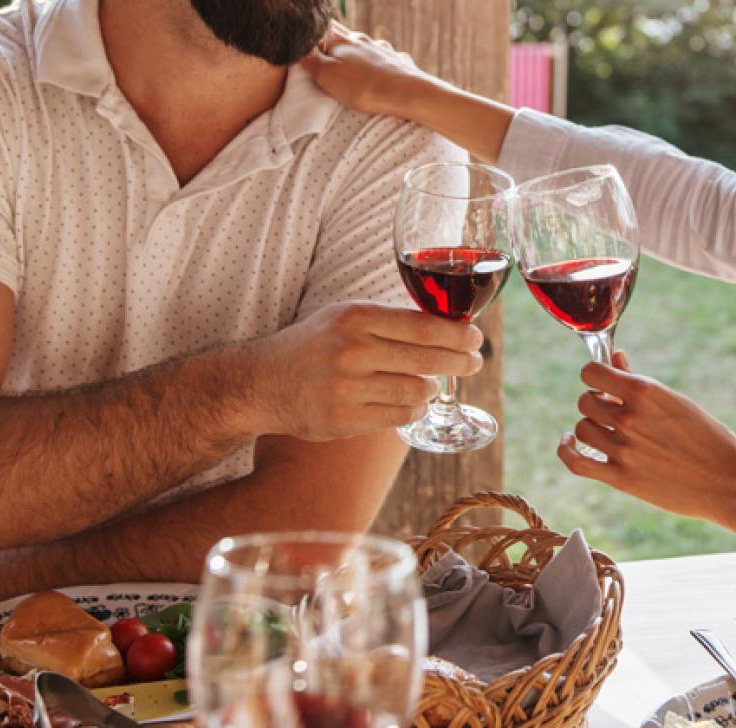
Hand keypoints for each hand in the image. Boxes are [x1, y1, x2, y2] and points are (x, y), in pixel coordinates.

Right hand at [251, 301, 482, 440]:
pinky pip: (400, 417)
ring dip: (430, 388)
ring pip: (417, 391)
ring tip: (429, 383)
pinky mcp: (344, 420)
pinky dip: (413, 410)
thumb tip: (447, 326)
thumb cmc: (312, 345)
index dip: (458, 335)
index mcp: (356, 317)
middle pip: (428, 359)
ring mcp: (347, 388)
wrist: (260, 383)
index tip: (475, 339)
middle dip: (460, 362)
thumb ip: (388, 319)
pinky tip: (411, 404)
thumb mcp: (344, 316)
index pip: (423, 326)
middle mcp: (352, 350)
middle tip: (474, 363)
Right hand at [302, 23, 438, 119]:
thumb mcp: (326, 75)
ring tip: (350, 58)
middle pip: (343, 35)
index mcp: (342, 41)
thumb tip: (296, 43)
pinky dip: (378, 61)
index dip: (312, 29)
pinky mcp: (398, 62)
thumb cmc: (362, 87)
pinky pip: (384, 58)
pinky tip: (380, 67)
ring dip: (356, 50)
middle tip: (324, 43)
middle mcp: (362, 41)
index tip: (304, 28)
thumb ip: (309, 58)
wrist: (407, 93)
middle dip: (333, 39)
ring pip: (364, 46)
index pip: (321, 28)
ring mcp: (382, 50)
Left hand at [557, 353, 735, 551]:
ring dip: (592, 427)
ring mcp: (623, 449)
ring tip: (610, 432)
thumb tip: (616, 358)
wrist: (727, 481)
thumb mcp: (676, 401)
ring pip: (582, 429)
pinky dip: (566, 450)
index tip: (604, 383)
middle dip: (598, 404)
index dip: (595, 376)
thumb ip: (639, 382)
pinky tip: (569, 443)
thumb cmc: (709, 437)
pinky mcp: (620, 478)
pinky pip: (576, 462)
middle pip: (586, 402)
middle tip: (616, 413)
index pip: (591, 373)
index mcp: (645, 392)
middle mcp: (629, 418)